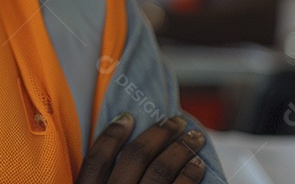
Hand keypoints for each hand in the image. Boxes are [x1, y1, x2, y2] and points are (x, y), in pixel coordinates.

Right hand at [76, 113, 205, 183]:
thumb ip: (97, 180)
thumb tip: (116, 142)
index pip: (97, 159)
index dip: (112, 134)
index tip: (128, 116)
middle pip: (135, 158)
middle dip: (159, 134)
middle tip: (177, 121)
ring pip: (160, 171)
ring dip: (180, 150)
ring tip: (194, 138)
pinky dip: (190, 176)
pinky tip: (197, 166)